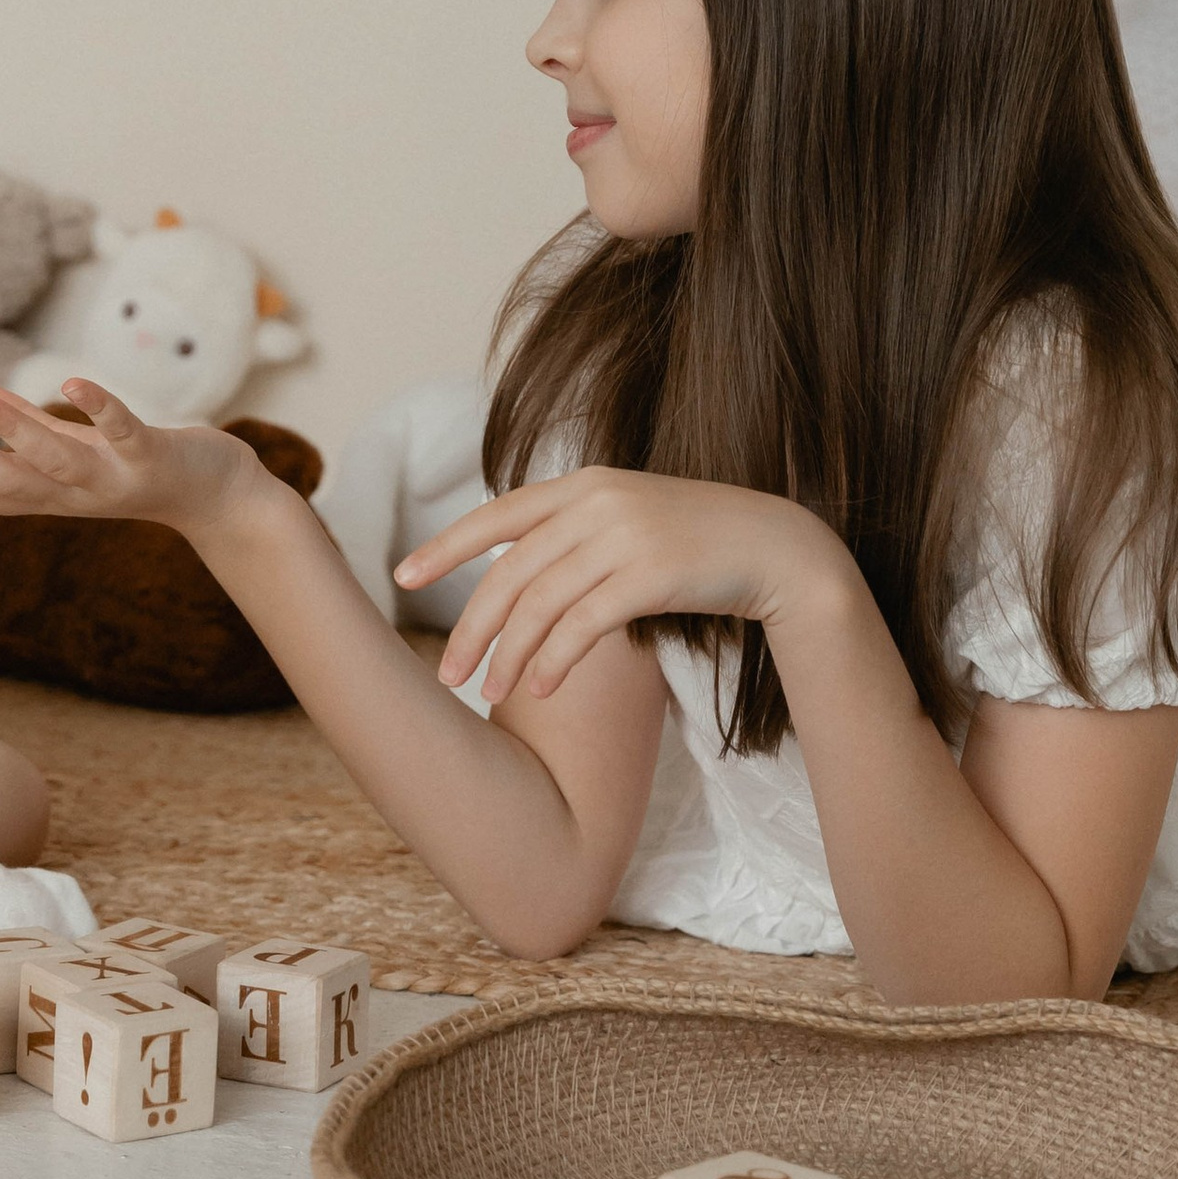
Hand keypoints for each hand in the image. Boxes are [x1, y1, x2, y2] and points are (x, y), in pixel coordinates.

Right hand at [0, 378, 259, 535]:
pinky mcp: (152, 456)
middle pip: (12, 481)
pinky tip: (73, 383)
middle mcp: (77, 495)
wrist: (218, 497)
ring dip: (17, 429)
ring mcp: (114, 478)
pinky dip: (99, 408)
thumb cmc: (138, 467)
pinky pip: (122, 431)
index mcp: (53, 495)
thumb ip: (32, 428)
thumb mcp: (78, 450)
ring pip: (58, 458)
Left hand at [397, 467, 843, 703]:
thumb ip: (573, 534)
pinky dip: (553, 658)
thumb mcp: (627, 521)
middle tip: (446, 673)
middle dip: (470, 625)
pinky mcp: (650, 573)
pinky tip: (537, 687)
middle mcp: (596, 502)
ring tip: (489, 693)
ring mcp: (623, 534)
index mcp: (583, 484)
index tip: (403, 575)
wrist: (774, 546)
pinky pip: (584, 623)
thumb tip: (514, 570)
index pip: (497, 516)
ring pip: (541, 603)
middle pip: (510, 571)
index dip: (445, 545)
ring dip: (508, 654)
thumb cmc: (694, 543)